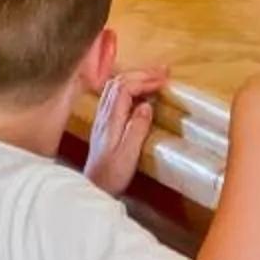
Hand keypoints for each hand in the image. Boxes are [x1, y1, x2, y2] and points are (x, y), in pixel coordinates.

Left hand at [86, 66, 170, 195]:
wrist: (94, 187)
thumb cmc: (112, 175)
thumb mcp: (128, 154)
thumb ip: (137, 129)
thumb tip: (146, 106)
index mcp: (110, 119)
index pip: (124, 87)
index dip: (144, 80)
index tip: (163, 81)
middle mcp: (104, 115)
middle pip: (119, 82)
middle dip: (142, 73)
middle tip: (164, 72)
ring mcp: (103, 118)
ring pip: (116, 87)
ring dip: (136, 78)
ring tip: (155, 77)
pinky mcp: (105, 123)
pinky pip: (116, 96)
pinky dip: (131, 88)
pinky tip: (141, 93)